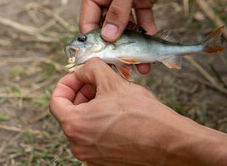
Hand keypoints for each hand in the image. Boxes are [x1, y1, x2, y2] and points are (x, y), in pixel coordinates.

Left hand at [49, 58, 185, 164]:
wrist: (170, 142)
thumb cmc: (143, 114)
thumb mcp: (113, 82)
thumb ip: (91, 70)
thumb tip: (84, 70)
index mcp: (75, 125)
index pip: (56, 101)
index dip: (66, 84)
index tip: (78, 77)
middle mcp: (78, 145)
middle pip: (69, 113)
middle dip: (81, 94)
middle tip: (96, 83)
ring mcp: (91, 157)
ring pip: (82, 125)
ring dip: (91, 107)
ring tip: (109, 96)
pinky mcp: (104, 162)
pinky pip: (94, 138)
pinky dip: (99, 123)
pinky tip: (116, 113)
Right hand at [79, 0, 226, 73]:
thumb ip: (118, 10)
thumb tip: (109, 37)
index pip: (88, 21)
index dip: (94, 42)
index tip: (103, 61)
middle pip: (106, 28)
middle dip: (116, 47)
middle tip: (126, 66)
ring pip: (124, 28)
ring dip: (132, 45)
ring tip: (142, 63)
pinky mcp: (142, 0)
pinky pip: (140, 21)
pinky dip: (145, 33)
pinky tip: (152, 43)